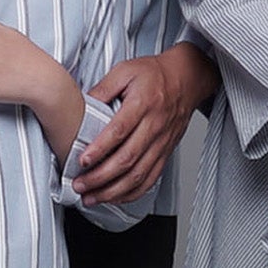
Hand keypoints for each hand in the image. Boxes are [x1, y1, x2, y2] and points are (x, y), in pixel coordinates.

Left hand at [75, 44, 217, 204]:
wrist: (187, 79)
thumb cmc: (155, 74)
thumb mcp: (125, 71)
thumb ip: (103, 88)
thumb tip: (80, 106)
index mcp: (143, 103)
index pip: (120, 131)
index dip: (100, 148)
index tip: (82, 161)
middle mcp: (154, 126)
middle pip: (127, 159)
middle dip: (100, 177)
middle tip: (79, 185)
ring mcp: (162, 142)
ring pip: (138, 174)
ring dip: (113, 191)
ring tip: (92, 197)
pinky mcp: (165, 152)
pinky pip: (150, 178)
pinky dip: (132, 193)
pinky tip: (115, 197)